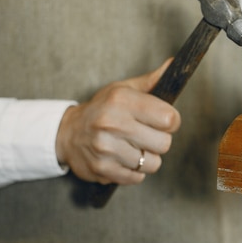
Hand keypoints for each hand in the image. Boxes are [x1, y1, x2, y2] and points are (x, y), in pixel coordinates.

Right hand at [56, 58, 180, 184]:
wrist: (67, 133)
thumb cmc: (102, 109)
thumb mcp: (123, 89)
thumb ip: (151, 81)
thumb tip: (174, 64)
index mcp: (122, 100)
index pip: (169, 118)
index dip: (171, 121)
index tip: (162, 121)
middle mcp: (112, 123)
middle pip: (164, 144)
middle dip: (159, 141)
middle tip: (145, 135)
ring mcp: (106, 148)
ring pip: (152, 163)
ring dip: (147, 157)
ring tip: (132, 147)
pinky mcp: (102, 169)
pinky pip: (137, 177)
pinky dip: (134, 170)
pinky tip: (123, 158)